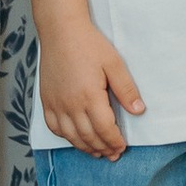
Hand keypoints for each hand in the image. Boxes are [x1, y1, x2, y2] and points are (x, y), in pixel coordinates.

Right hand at [39, 16, 145, 157]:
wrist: (61, 31)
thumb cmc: (89, 44)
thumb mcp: (114, 64)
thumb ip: (126, 90)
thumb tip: (139, 111)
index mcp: (89, 96)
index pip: (104, 129)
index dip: (114, 141)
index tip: (122, 147)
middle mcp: (71, 104)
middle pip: (88, 136)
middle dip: (102, 148)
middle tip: (113, 154)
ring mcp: (56, 104)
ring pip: (71, 136)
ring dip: (85, 147)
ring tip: (98, 152)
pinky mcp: (47, 100)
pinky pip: (54, 127)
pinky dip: (66, 137)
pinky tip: (75, 138)